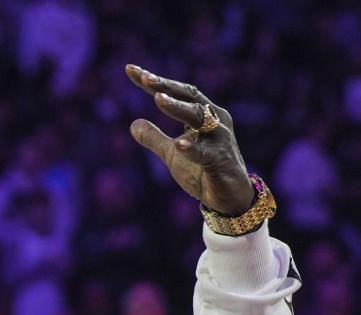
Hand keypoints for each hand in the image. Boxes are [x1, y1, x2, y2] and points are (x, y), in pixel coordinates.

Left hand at [125, 64, 254, 215]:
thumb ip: (154, 138)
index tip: (131, 70)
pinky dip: (192, 147)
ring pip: (199, 117)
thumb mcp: (172, 154)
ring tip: (158, 99)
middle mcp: (215, 120)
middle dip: (166, 87)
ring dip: (178, 107)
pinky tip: (179, 144)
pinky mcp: (221, 160)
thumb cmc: (203, 171)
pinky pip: (205, 152)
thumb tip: (133, 124)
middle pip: (189, 96)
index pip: (178, 92)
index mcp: (204, 114)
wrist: (229, 198)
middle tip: (144, 78)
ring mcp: (220, 138)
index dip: (156, 81)